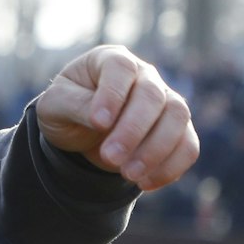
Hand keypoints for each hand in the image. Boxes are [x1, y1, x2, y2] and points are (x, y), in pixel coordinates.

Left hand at [35, 46, 198, 190]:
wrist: (79, 129)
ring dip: (156, 150)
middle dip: (133, 131)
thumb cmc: (66, 108)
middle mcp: (144, 75)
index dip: (113, 95)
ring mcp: (165, 100)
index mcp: (110, 60)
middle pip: (152, 96)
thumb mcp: (55, 105)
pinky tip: (145, 183)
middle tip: (110, 157)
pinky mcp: (177, 129)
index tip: (98, 123)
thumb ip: (74, 105)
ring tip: (128, 174)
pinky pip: (188, 145)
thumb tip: (101, 120)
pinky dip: (171, 166)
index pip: (120, 68)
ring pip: (177, 118)